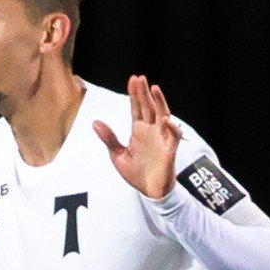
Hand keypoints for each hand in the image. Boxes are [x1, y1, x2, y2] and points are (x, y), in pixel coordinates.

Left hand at [92, 74, 181, 198]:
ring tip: (155, 88)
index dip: (135, 94)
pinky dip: (172, 128)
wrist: (150, 191)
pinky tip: (166, 120)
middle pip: (149, 107)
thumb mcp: (118, 155)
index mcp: (139, 131)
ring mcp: (162, 138)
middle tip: (140, 78)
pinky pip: (174, 136)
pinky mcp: (170, 150)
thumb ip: (109, 138)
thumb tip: (95, 122)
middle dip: (144, 93)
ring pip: (163, 115)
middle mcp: (151, 131)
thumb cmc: (136, 174)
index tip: (132, 79)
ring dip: (160, 102)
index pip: (137, 108)